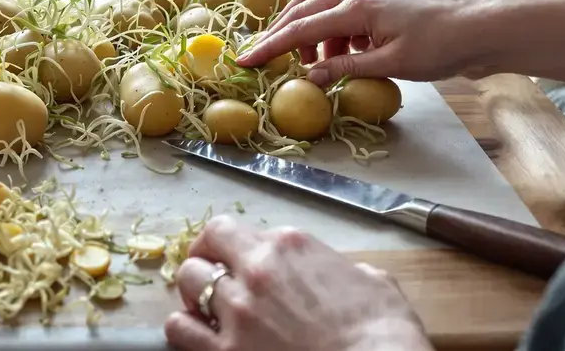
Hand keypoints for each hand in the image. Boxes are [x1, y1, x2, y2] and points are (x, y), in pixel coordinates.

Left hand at [166, 216, 431, 350]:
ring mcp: (237, 313)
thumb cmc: (385, 332)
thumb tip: (338, 274)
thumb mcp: (373, 282)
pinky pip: (180, 331)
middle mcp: (255, 271)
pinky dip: (185, 330)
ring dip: (193, 296)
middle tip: (214, 284)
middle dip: (205, 265)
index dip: (226, 245)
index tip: (229, 258)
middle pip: (202, 252)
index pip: (231, 229)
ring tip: (204, 310)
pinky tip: (198, 335)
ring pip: (186, 285)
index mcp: (288, 245)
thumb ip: (339, 269)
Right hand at [235, 0, 487, 84]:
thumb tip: (308, 76)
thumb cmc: (442, 45)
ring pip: (316, 0)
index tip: (245, 61)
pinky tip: (339, 51)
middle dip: (281, 32)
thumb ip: (346, 67)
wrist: (481, 26)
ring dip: (305, 27)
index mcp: (355, 5)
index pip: (301, 28)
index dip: (270, 46)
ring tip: (311, 60)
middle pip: (301, 7)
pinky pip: (337, 3)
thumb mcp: (392, 64)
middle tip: (267, 58)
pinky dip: (328, 26)